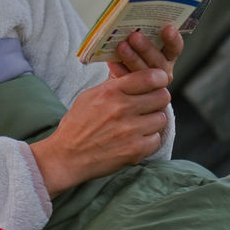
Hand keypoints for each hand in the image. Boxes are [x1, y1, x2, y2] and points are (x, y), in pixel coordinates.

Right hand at [30, 62, 171, 197]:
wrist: (67, 156)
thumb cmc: (77, 125)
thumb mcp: (90, 95)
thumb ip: (113, 84)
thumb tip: (131, 73)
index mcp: (111, 92)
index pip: (150, 77)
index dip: (159, 78)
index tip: (159, 81)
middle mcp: (122, 108)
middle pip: (162, 96)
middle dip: (157, 99)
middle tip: (149, 105)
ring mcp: (130, 130)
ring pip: (161, 118)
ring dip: (153, 121)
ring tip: (140, 124)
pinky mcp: (135, 150)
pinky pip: (156, 139)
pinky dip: (149, 140)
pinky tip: (136, 139)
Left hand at [108, 24, 183, 86]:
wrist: (125, 86)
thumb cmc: (134, 56)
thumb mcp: (141, 46)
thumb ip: (142, 37)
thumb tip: (130, 20)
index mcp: (167, 56)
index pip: (174, 47)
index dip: (173, 39)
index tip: (168, 28)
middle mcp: (162, 70)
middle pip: (157, 60)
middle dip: (146, 48)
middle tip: (135, 36)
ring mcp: (151, 83)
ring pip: (144, 72)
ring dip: (132, 58)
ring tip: (121, 46)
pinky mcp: (137, 92)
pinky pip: (128, 81)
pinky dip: (119, 70)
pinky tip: (112, 61)